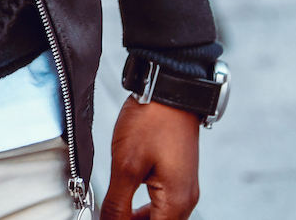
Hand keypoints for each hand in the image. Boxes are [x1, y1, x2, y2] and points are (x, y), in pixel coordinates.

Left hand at [101, 96, 200, 219]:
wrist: (169, 88)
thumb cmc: (151, 122)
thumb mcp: (126, 166)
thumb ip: (117, 204)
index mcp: (176, 203)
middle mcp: (186, 200)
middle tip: (109, 216)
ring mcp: (184, 187)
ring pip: (161, 218)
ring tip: (114, 213)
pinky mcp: (179, 175)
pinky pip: (164, 203)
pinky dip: (145, 209)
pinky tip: (127, 203)